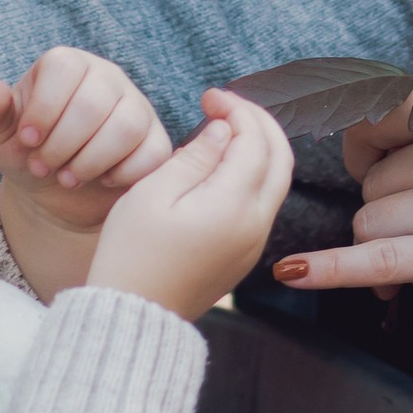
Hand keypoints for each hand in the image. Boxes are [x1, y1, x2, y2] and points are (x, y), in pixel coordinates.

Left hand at [0, 50, 170, 298]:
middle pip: (94, 102)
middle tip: (42, 167)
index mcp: (67, 65)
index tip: (27, 141)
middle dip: (62, 144)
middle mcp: (106, 77)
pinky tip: (101, 180)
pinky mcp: (156, 139)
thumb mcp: (0, 136)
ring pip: (125, 127)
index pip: (63, 69)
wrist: (57, 192)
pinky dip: (122, 174)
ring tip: (67, 177)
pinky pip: (151, 153)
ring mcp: (137, 106)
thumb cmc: (28, 153)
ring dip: (90, 161)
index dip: (43, 109)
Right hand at [90, 91, 294, 320]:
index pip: (255, 140)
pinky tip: (225, 162)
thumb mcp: (153, 194)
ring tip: (225, 127)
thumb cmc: (132, 254)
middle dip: (259, 121)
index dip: (237, 109)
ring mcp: (255, 243)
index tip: (209, 96)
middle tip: (226, 104)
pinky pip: (264, 202)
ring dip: (260, 146)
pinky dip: (255, 172)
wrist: (134, 316)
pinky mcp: (245, 255)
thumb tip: (224, 130)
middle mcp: (256, 225)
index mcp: (234, 206)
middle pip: (280, 157)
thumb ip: (194, 156)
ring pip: (277, 180)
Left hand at [277, 137, 412, 293]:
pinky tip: (292, 273)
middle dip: (386, 213)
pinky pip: (376, 258)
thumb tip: (370, 167)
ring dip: (383, 249)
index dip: (364, 149)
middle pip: (372, 185)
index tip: (371, 166)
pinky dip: (328, 269)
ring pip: (370, 224)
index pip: (378, 118)